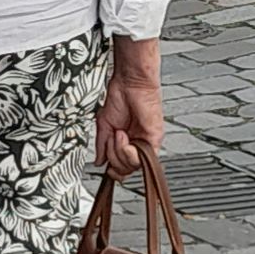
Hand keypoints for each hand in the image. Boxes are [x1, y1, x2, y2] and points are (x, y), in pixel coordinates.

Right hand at [98, 45, 162, 172]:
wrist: (130, 83)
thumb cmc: (119, 98)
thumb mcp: (104, 125)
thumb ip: (102, 145)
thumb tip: (99, 162)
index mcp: (128, 143)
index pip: (122, 168)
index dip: (114, 171)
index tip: (107, 168)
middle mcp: (138, 144)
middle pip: (126, 170)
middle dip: (113, 158)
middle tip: (111, 139)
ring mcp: (147, 143)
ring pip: (132, 166)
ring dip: (119, 151)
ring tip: (118, 133)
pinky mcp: (154, 138)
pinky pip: (142, 158)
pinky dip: (128, 151)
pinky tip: (123, 136)